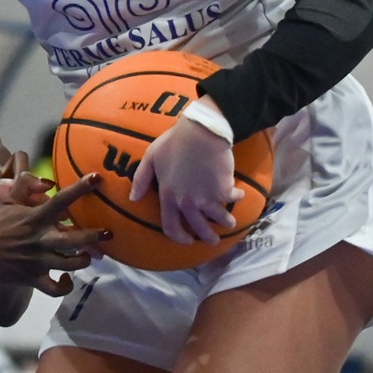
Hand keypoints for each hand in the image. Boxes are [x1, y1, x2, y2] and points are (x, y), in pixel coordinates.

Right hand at [0, 173, 107, 295]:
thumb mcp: (3, 204)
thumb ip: (23, 191)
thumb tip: (41, 179)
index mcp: (32, 218)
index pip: (62, 200)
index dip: (81, 188)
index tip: (97, 178)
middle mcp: (38, 240)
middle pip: (76, 239)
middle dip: (95, 236)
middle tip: (108, 233)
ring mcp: (36, 261)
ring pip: (72, 264)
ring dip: (84, 260)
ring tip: (90, 256)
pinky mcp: (31, 279)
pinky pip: (56, 289)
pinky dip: (65, 285)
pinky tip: (67, 279)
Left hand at [131, 120, 242, 245]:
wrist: (201, 132)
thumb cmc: (175, 142)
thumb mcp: (151, 158)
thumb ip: (141, 179)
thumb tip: (133, 199)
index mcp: (168, 196)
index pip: (170, 227)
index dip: (179, 237)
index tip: (188, 240)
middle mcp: (186, 202)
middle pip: (198, 227)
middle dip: (207, 237)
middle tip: (213, 240)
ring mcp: (206, 198)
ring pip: (218, 219)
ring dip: (226, 222)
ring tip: (230, 223)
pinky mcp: (224, 190)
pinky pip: (232, 199)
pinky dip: (237, 197)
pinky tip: (239, 194)